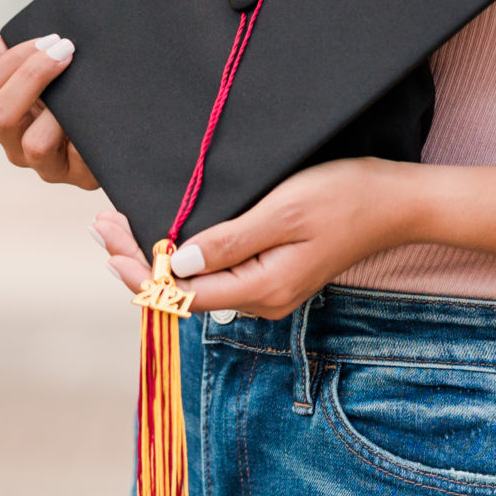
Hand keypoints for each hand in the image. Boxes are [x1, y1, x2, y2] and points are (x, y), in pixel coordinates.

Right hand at [0, 35, 97, 186]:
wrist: (123, 109)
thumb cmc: (67, 81)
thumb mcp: (29, 60)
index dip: (16, 58)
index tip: (51, 39)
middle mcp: (16, 144)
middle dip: (32, 75)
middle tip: (66, 50)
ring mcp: (47, 165)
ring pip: (34, 145)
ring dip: (59, 107)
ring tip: (83, 82)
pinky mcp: (82, 176)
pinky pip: (77, 159)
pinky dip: (84, 133)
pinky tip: (98, 112)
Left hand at [109, 159, 420, 319]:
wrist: (395, 201)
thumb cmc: (344, 197)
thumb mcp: (283, 211)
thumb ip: (230, 239)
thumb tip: (175, 263)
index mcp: (262, 289)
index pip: (181, 293)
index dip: (137, 269)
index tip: (109, 238)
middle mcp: (261, 299)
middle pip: (182, 292)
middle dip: (135, 261)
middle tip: (100, 225)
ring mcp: (267, 289)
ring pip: (195, 283)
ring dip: (155, 256)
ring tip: (120, 225)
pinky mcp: (272, 273)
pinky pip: (215, 273)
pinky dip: (182, 254)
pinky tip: (166, 232)